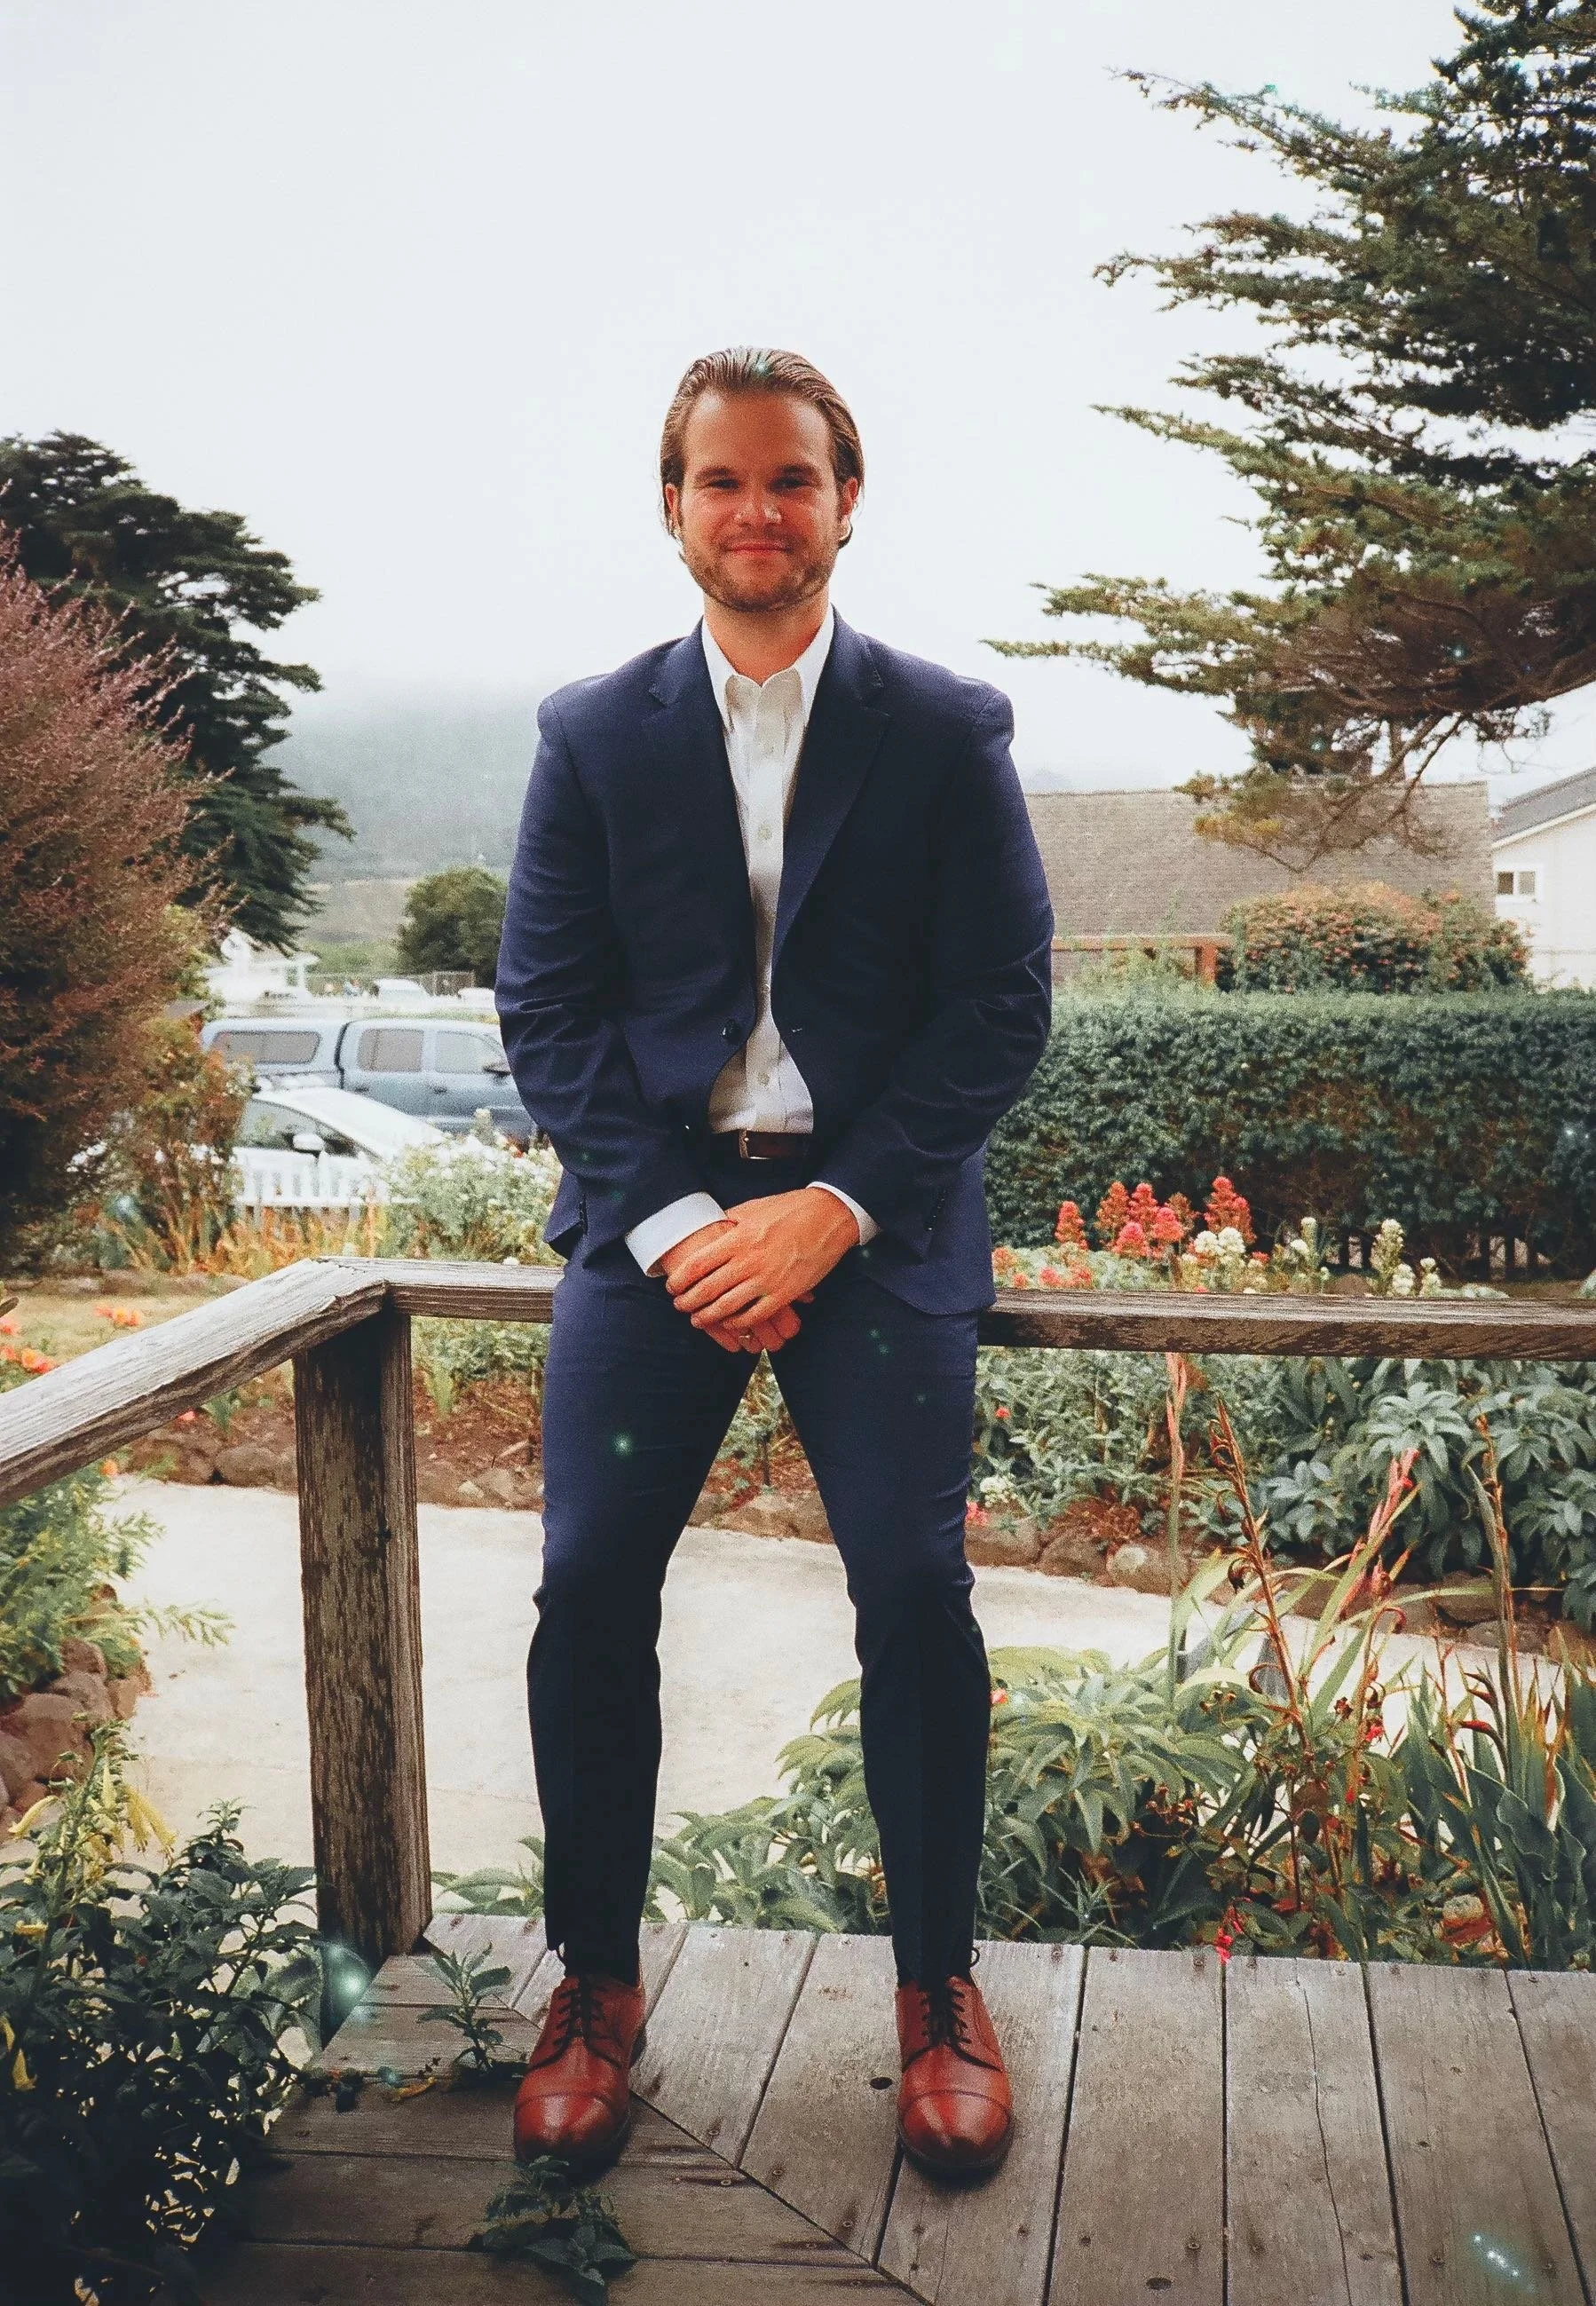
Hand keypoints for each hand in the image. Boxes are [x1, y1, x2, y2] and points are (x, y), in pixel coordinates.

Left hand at [666, 1190, 858, 1335]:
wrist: (828, 1216)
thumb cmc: (790, 1209)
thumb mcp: (752, 1208)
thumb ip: (728, 1223)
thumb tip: (708, 1231)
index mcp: (737, 1238)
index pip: (697, 1264)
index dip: (680, 1279)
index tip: (672, 1286)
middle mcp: (749, 1260)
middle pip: (707, 1289)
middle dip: (688, 1301)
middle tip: (680, 1306)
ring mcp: (767, 1279)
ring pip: (728, 1306)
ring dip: (708, 1316)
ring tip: (697, 1320)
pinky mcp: (785, 1293)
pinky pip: (755, 1315)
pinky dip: (739, 1322)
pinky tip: (730, 1323)